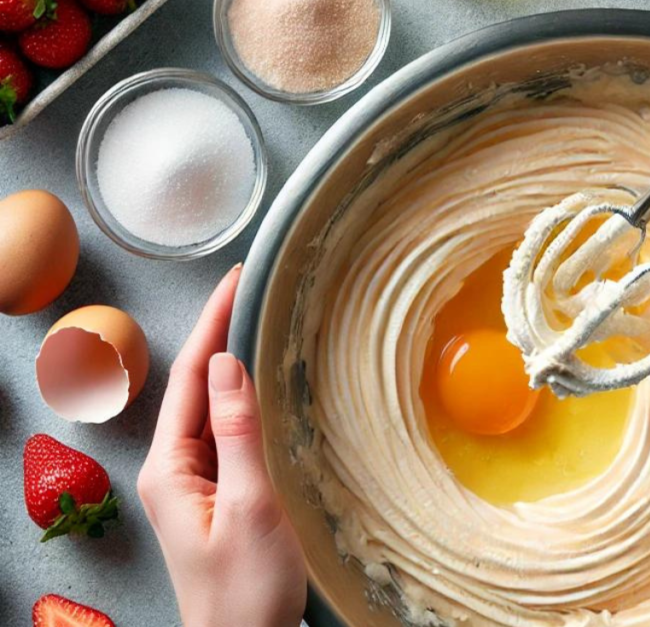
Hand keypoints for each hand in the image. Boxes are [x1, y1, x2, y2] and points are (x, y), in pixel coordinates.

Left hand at [137, 265, 306, 626]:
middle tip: (250, 288)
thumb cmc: (247, 588)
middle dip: (221, 333)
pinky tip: (259, 386)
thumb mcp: (248, 507)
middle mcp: (173, 469)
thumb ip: (237, 434)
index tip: (236, 281)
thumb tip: (230, 364)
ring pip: (210, 408)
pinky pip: (224, 433)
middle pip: (197, 387)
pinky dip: (242, 399)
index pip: (193, 379)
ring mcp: (192, 483)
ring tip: (254, 320)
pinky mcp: (214, 495)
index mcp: (170, 468)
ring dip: (231, 363)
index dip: (215, 325)